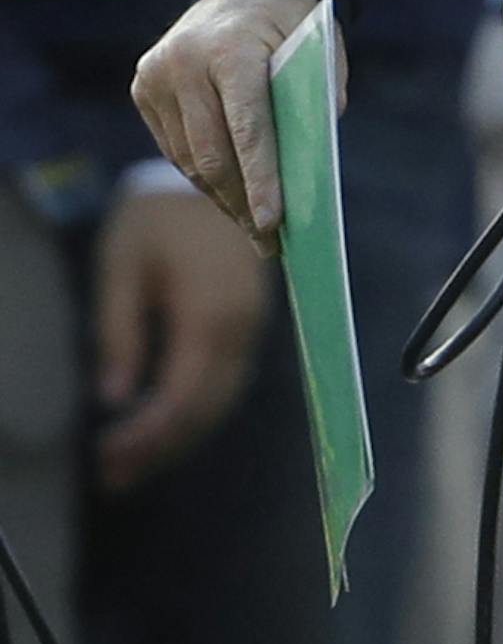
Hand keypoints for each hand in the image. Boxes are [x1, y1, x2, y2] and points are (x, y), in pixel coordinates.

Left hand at [92, 181, 268, 490]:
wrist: (217, 166)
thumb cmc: (160, 215)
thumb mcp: (122, 264)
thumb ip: (118, 331)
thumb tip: (112, 398)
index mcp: (208, 311)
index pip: (180, 396)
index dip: (146, 435)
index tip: (107, 458)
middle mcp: (241, 324)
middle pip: (205, 407)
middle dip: (160, 448)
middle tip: (112, 477)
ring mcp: (254, 322)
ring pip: (222, 399)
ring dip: (179, 437)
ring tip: (132, 463)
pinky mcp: (254, 318)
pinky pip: (230, 378)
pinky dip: (199, 409)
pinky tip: (166, 424)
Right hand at [132, 0, 336, 253]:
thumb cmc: (292, 25)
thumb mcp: (321, 51)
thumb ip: (315, 103)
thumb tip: (304, 175)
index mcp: (231, 48)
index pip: (246, 126)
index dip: (261, 178)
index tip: (274, 222)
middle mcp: (185, 60)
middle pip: (213, 151)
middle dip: (243, 201)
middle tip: (269, 241)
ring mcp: (157, 74)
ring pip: (190, 158)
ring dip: (222, 196)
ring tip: (252, 227)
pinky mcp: (144, 86)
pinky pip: (176, 147)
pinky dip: (203, 173)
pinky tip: (228, 195)